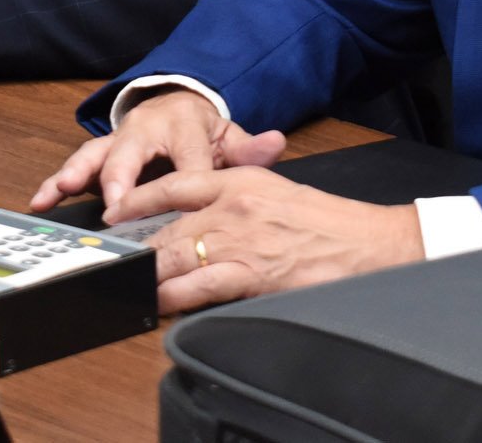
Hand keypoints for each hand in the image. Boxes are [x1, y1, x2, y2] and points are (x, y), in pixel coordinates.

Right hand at [29, 89, 286, 213]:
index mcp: (183, 125)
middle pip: (131, 154)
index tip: (183, 209)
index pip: (188, 159)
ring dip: (76, 175)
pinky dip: (57, 182)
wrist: (177, 104)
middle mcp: (145, 129)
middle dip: (121, 180)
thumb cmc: (201, 130)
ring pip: (95, 155)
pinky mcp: (101, 153)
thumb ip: (250, 149)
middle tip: (115, 206)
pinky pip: (77, 166)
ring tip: (59, 192)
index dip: (186, 181)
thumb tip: (276, 142)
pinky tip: (41, 200)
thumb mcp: (229, 136)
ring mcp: (119, 141)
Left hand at [124, 168, 425, 314]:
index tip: (114, 209)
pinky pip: (198, 286)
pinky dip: (174, 297)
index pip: (175, 184)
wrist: (367, 243)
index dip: (138, 198)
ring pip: (175, 256)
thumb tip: (203, 217)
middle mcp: (233, 206)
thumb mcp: (277, 192)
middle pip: (168, 226)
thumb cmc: (328, 222)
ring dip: (149, 273)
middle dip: (137, 246)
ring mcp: (239, 240)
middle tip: (114, 258)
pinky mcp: (250, 274)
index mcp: (240, 180)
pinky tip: (160, 302)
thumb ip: (238, 199)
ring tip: (130, 282)